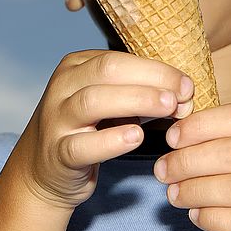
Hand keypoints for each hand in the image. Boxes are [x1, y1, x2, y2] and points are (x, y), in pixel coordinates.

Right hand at [14, 50, 193, 210]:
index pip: (119, 58)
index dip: (157, 69)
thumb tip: (185, 93)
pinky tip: (136, 136)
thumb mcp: (110, 102)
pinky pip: (82, 145)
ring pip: (93, 101)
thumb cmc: (88, 130)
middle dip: (151, 79)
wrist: (44, 172)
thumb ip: (141, 93)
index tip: (187, 84)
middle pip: (107, 71)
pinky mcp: (58, 154)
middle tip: (184, 94)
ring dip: (136, 101)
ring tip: (168, 108)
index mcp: (76, 66)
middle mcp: (62, 87)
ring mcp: (56, 120)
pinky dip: (111, 140)